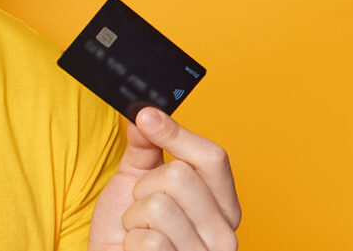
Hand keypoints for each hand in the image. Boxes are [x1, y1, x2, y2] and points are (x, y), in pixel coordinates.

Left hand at [88, 108, 240, 250]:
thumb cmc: (128, 229)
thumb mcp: (137, 181)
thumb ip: (145, 148)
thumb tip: (145, 115)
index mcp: (222, 206)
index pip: (213, 158)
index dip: (176, 133)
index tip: (146, 117)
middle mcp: (224, 233)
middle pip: (180, 176)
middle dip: (144, 186)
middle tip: (141, 208)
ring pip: (158, 207)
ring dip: (133, 217)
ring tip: (139, 231)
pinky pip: (148, 240)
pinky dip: (131, 242)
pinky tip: (136, 250)